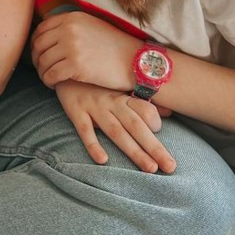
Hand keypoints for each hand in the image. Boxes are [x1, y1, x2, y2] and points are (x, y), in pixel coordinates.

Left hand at [31, 11, 140, 91]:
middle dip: (37, 59)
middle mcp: (69, 29)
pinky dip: (48, 81)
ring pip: (42, 62)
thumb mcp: (91, 26)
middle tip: (42, 69)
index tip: (38, 54)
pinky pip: (51, 75)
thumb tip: (47, 34)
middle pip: (38, 45)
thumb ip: (70, 26)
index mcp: (71, 18)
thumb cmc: (114, 46)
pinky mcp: (76, 66)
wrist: (136, 62)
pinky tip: (54, 85)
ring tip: (49, 78)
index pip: (41, 29)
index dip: (36, 43)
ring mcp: (72, 47)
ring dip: (42, 72)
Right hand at [55, 81, 176, 173]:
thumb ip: (142, 103)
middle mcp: (111, 102)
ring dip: (134, 150)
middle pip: (136, 126)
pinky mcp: (75, 111)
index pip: (145, 110)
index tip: (161, 135)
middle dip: (155, 147)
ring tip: (150, 168)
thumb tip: (169, 113)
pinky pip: (84, 129)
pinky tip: (103, 160)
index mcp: (123, 97)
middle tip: (170, 167)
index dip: (156, 123)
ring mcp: (93, 107)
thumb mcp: (117, 88)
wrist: (63, 67)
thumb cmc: (93, 82)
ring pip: (116, 131)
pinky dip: (93, 144)